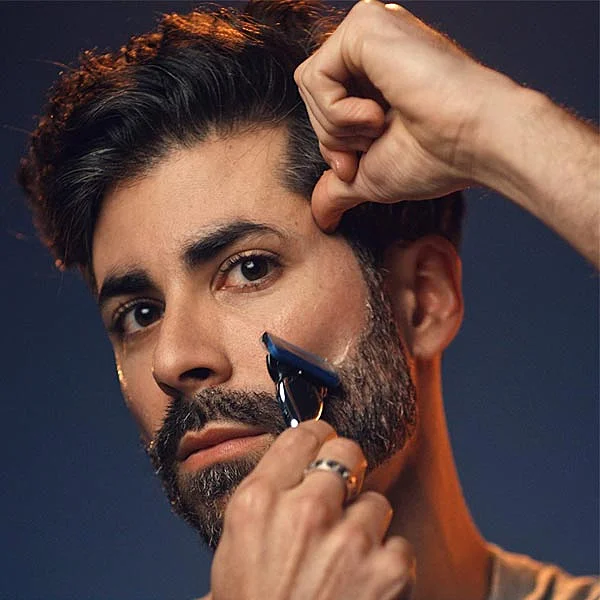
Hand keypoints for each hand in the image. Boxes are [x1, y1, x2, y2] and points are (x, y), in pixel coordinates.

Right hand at [210, 421, 414, 599]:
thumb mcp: (235, 551)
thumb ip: (265, 503)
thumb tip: (294, 468)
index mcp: (258, 503)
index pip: (302, 435)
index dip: (317, 438)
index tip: (322, 446)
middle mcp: (304, 512)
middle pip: (346, 452)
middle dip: (347, 468)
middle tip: (343, 492)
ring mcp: (348, 541)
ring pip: (376, 501)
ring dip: (366, 526)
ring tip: (346, 559)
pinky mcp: (388, 573)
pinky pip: (398, 545)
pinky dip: (387, 564)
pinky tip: (364, 587)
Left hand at [294, 0, 517, 230]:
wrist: (473, 141)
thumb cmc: (434, 158)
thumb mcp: (370, 176)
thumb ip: (338, 187)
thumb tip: (320, 217)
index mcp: (374, 70)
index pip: (321, 106)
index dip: (332, 146)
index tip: (357, 166)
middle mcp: (371, 43)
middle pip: (311, 94)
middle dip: (334, 137)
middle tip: (372, 144)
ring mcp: (368, 29)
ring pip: (310, 84)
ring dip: (339, 125)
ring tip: (381, 126)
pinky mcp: (365, 25)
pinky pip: (316, 76)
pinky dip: (338, 112)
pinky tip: (377, 114)